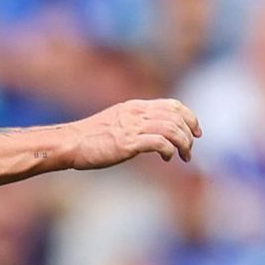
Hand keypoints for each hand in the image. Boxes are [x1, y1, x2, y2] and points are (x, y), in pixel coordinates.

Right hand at [69, 99, 201, 167]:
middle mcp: (136, 113)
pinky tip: (167, 158)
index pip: (172, 105)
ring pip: (172, 130)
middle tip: (190, 149)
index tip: (196, 132)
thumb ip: (134, 124)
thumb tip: (151, 134)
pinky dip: (169, 150)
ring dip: (183, 144)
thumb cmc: (89, 138)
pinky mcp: (128, 143)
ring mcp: (132, 127)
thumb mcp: (115, 123)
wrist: (69, 144)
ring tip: (183, 157)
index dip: (189, 117)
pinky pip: (160, 143)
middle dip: (190, 133)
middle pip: (176, 116)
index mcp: (135, 106)